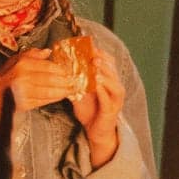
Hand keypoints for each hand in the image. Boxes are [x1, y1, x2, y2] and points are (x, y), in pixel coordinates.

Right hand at [0, 46, 80, 116]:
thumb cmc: (5, 77)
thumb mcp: (16, 59)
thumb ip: (33, 54)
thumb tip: (49, 51)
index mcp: (23, 64)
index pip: (48, 66)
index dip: (62, 69)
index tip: (72, 70)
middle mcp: (23, 77)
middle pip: (51, 79)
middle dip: (66, 81)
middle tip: (77, 81)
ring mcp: (24, 91)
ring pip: (50, 91)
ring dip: (63, 91)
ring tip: (73, 89)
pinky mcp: (25, 103)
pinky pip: (44, 101)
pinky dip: (55, 99)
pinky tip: (62, 96)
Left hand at [71, 46, 124, 169]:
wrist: (96, 131)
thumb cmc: (90, 110)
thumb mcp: (80, 92)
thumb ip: (75, 80)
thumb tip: (62, 68)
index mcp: (109, 80)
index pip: (108, 62)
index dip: (100, 53)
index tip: (88, 46)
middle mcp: (115, 87)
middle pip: (112, 69)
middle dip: (102, 60)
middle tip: (91, 54)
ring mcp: (115, 99)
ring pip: (114, 83)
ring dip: (104, 73)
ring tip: (95, 66)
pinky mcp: (112, 110)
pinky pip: (108, 98)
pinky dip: (102, 91)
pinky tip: (95, 85)